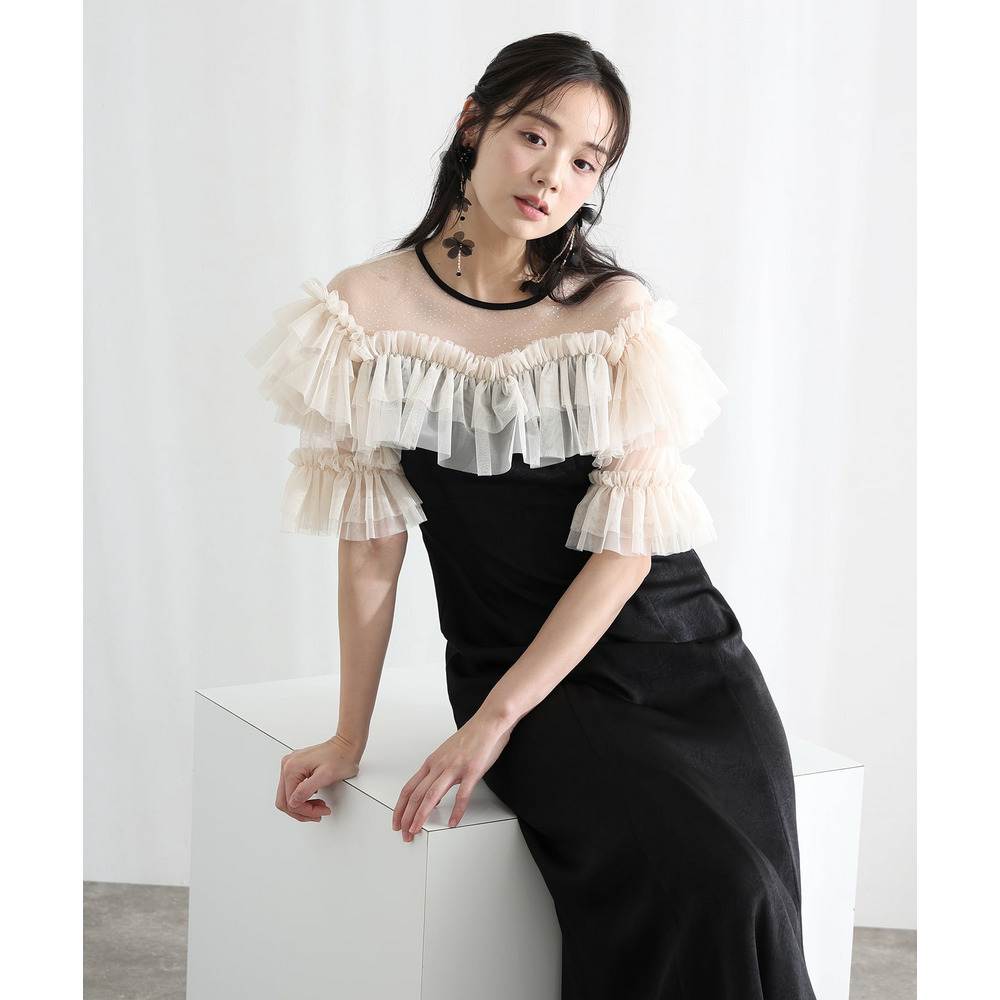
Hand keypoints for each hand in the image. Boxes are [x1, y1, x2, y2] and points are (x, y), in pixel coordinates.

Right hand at [276, 734, 361, 822]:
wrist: (346, 745)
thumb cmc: (341, 757)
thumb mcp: (325, 776)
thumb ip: (306, 790)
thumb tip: (293, 802)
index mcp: (292, 768)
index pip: (290, 801)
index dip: (305, 811)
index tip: (319, 813)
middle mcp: (287, 765)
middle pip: (284, 800)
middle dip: (302, 811)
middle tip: (317, 814)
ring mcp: (290, 765)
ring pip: (287, 796)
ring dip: (302, 806)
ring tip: (318, 806)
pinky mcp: (296, 766)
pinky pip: (292, 788)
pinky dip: (302, 797)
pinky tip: (313, 798)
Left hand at [392, 712, 512, 841]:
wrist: (489, 722)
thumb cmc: (471, 737)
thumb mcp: (447, 755)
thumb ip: (438, 775)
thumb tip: (433, 797)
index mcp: (432, 762)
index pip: (409, 788)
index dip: (400, 808)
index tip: (398, 822)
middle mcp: (439, 765)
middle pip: (416, 794)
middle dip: (407, 817)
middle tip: (405, 834)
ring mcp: (455, 767)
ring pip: (432, 795)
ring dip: (422, 815)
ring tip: (417, 830)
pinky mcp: (472, 770)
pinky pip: (462, 794)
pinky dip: (456, 811)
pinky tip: (453, 822)